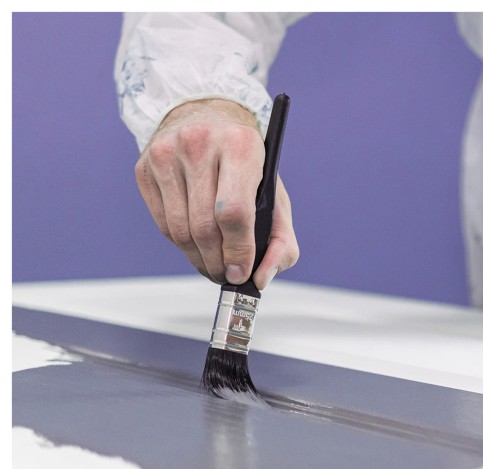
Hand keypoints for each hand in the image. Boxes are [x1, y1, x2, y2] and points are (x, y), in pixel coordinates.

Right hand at [135, 99, 298, 288]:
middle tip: (227, 276)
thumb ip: (281, 240)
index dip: (238, 251)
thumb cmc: (245, 164)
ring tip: (213, 266)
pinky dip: (181, 244)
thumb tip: (261, 279)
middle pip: (204, 226)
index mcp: (240, 145)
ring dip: (198, 259)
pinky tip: (196, 245)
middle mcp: (199, 143)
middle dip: (217, 262)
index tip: (241, 273)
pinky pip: (163, 223)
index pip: (233, 212)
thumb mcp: (274, 192)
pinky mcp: (144, 167)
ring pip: (180, 230)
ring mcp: (166, 153)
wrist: (206, 118)